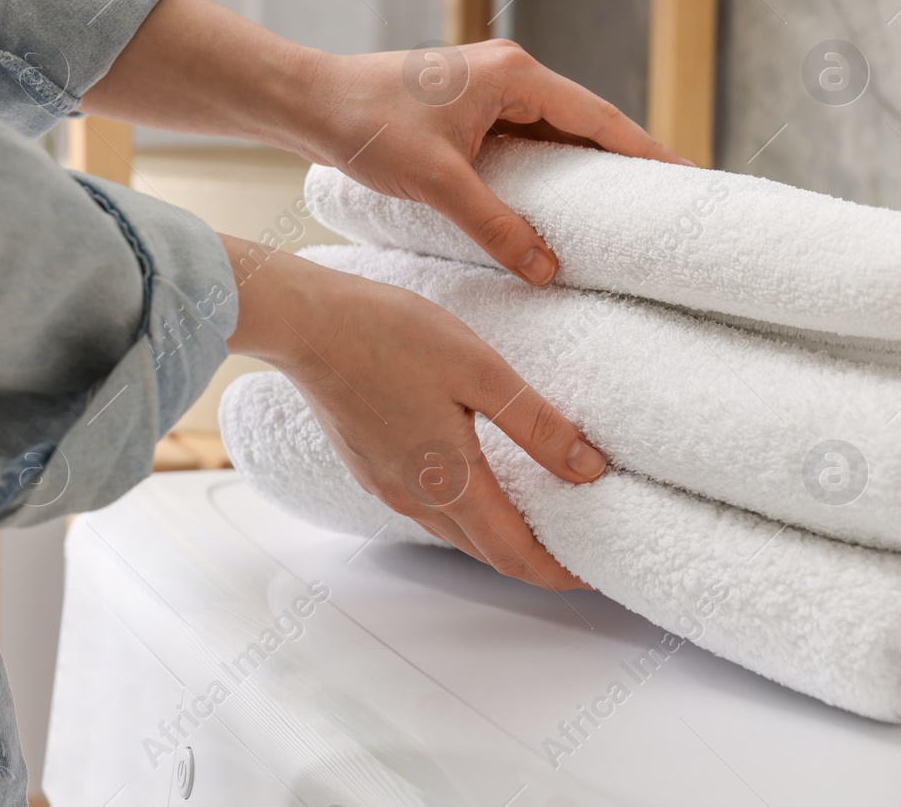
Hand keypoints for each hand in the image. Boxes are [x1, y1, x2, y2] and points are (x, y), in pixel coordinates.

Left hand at [82, 0, 689, 285]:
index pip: (599, 117)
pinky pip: (528, 140)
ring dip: (589, 166)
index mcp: (514, 75)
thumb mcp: (436, 182)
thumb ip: (495, 225)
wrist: (307, 102)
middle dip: (627, 161)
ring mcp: (490, 90)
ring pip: (557, 132)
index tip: (687, 177)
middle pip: (586, 122)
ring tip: (630, 207)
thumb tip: (549, 269)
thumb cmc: (366, 126)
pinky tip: (565, 202)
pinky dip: (552, 169)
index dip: (645, 151)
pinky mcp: (470, 109)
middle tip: (672, 201)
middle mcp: (509, 74)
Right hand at [224, 238, 602, 589]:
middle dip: (535, 562)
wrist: (307, 324)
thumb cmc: (392, 337)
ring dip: (500, 539)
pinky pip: (429, 509)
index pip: (516, 553)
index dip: (558, 571)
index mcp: (450, 482)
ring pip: (456, 533)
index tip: (593, 575)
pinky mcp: (369, 465)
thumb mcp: (481, 371)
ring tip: (538, 522)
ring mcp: (386, 485)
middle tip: (575, 553)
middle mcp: (416, 498)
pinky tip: (479, 486)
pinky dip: (467, 515)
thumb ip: (537, 424)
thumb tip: (588, 469)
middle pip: (487, 553)